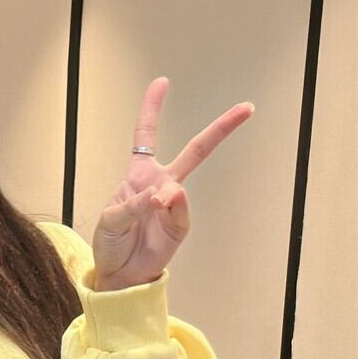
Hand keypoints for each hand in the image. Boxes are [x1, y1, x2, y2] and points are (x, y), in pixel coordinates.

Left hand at [91, 78, 254, 288]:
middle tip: (246, 108)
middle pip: (195, 150)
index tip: (162, 83)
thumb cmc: (111, 243)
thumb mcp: (111, 219)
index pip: (146, 135)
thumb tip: (165, 195)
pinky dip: (171, 209)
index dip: (153, 108)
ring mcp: (172, 204)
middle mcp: (159, 184)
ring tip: (151, 206)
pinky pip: (181, 211)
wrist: (119, 275)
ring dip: (165, 194)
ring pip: (181, 185)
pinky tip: (161, 209)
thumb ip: (134, 204)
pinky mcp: (180, 225)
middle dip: (220, 129)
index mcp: (138, 174)